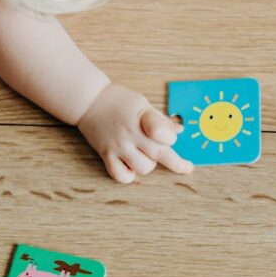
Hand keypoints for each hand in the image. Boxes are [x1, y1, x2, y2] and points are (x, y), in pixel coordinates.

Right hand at [77, 83, 192, 182]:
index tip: (173, 139)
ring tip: (145, 155)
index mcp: (142, 117)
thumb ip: (160, 120)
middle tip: (186, 167)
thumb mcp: (143, 103)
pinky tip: (131, 166)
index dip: (171, 138)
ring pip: (143, 168)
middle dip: (177, 163)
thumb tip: (179, 131)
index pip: (164, 133)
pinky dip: (129, 175)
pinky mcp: (106, 156)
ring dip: (149, 164)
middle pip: (159, 154)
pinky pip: (121, 176)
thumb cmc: (119, 100)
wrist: (89, 100)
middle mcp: (131, 134)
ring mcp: (118, 146)